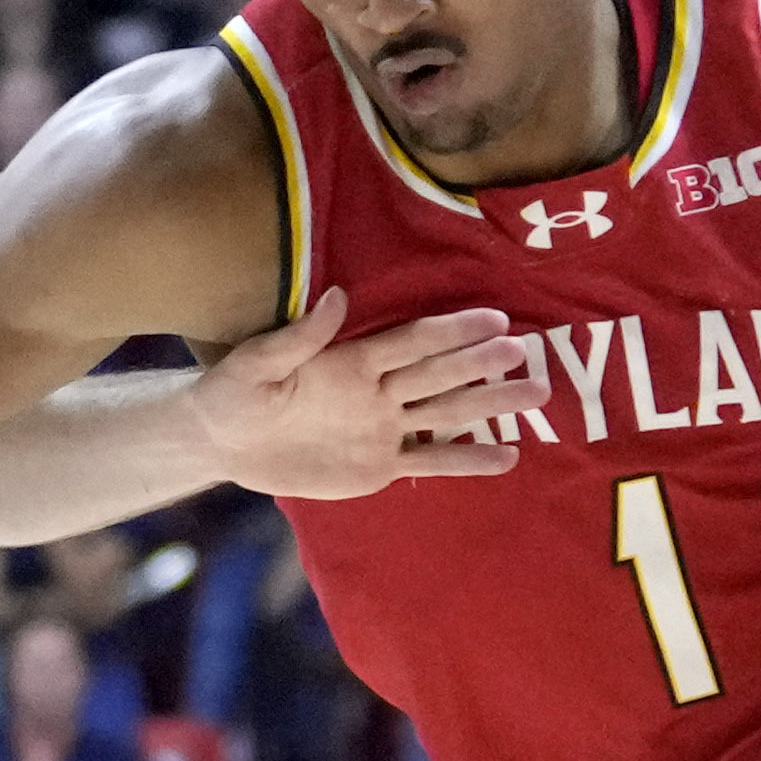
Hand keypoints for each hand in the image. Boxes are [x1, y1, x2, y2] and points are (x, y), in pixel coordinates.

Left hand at [192, 289, 536, 501]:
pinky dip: (467, 459)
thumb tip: (339, 295)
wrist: (222, 443)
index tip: (495, 319)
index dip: (452, 331)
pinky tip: (507, 456)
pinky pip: (430, 461)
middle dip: (482, 364)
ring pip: (446, 413)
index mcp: (353, 360)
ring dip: (490, 405)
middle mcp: (378, 390)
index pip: (412, 342)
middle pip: (439, 374)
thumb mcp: (256, 364)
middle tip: (528, 353)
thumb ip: (299, 336)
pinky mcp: (379, 466)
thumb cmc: (233, 394)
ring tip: (538, 395)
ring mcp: (383, 427)